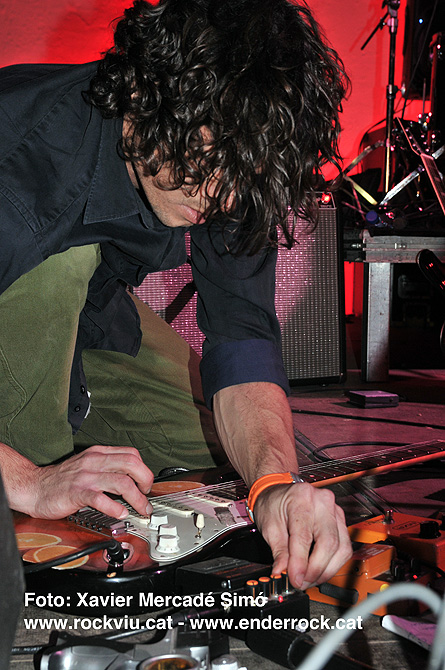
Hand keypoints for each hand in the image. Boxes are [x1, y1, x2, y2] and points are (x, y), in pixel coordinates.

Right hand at [31, 445, 153, 519]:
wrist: (34, 487)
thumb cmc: (61, 480)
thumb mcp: (88, 465)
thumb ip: (107, 468)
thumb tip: (131, 479)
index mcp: (98, 454)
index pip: (131, 454)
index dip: (144, 469)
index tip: (146, 484)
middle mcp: (94, 462)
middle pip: (131, 464)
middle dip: (146, 480)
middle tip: (147, 496)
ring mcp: (86, 477)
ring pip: (121, 482)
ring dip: (136, 498)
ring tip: (140, 509)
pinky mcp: (76, 493)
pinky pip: (100, 498)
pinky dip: (114, 507)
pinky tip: (120, 514)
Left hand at [253, 482, 351, 589]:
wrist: (280, 493)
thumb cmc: (274, 504)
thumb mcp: (269, 526)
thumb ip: (279, 552)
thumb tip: (283, 573)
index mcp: (301, 498)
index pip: (304, 536)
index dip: (300, 563)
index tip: (295, 579)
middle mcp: (322, 502)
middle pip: (329, 543)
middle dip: (315, 570)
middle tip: (302, 582)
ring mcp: (335, 510)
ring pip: (341, 548)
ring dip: (326, 570)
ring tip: (309, 579)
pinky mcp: (340, 521)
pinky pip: (344, 547)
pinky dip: (333, 563)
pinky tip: (319, 570)